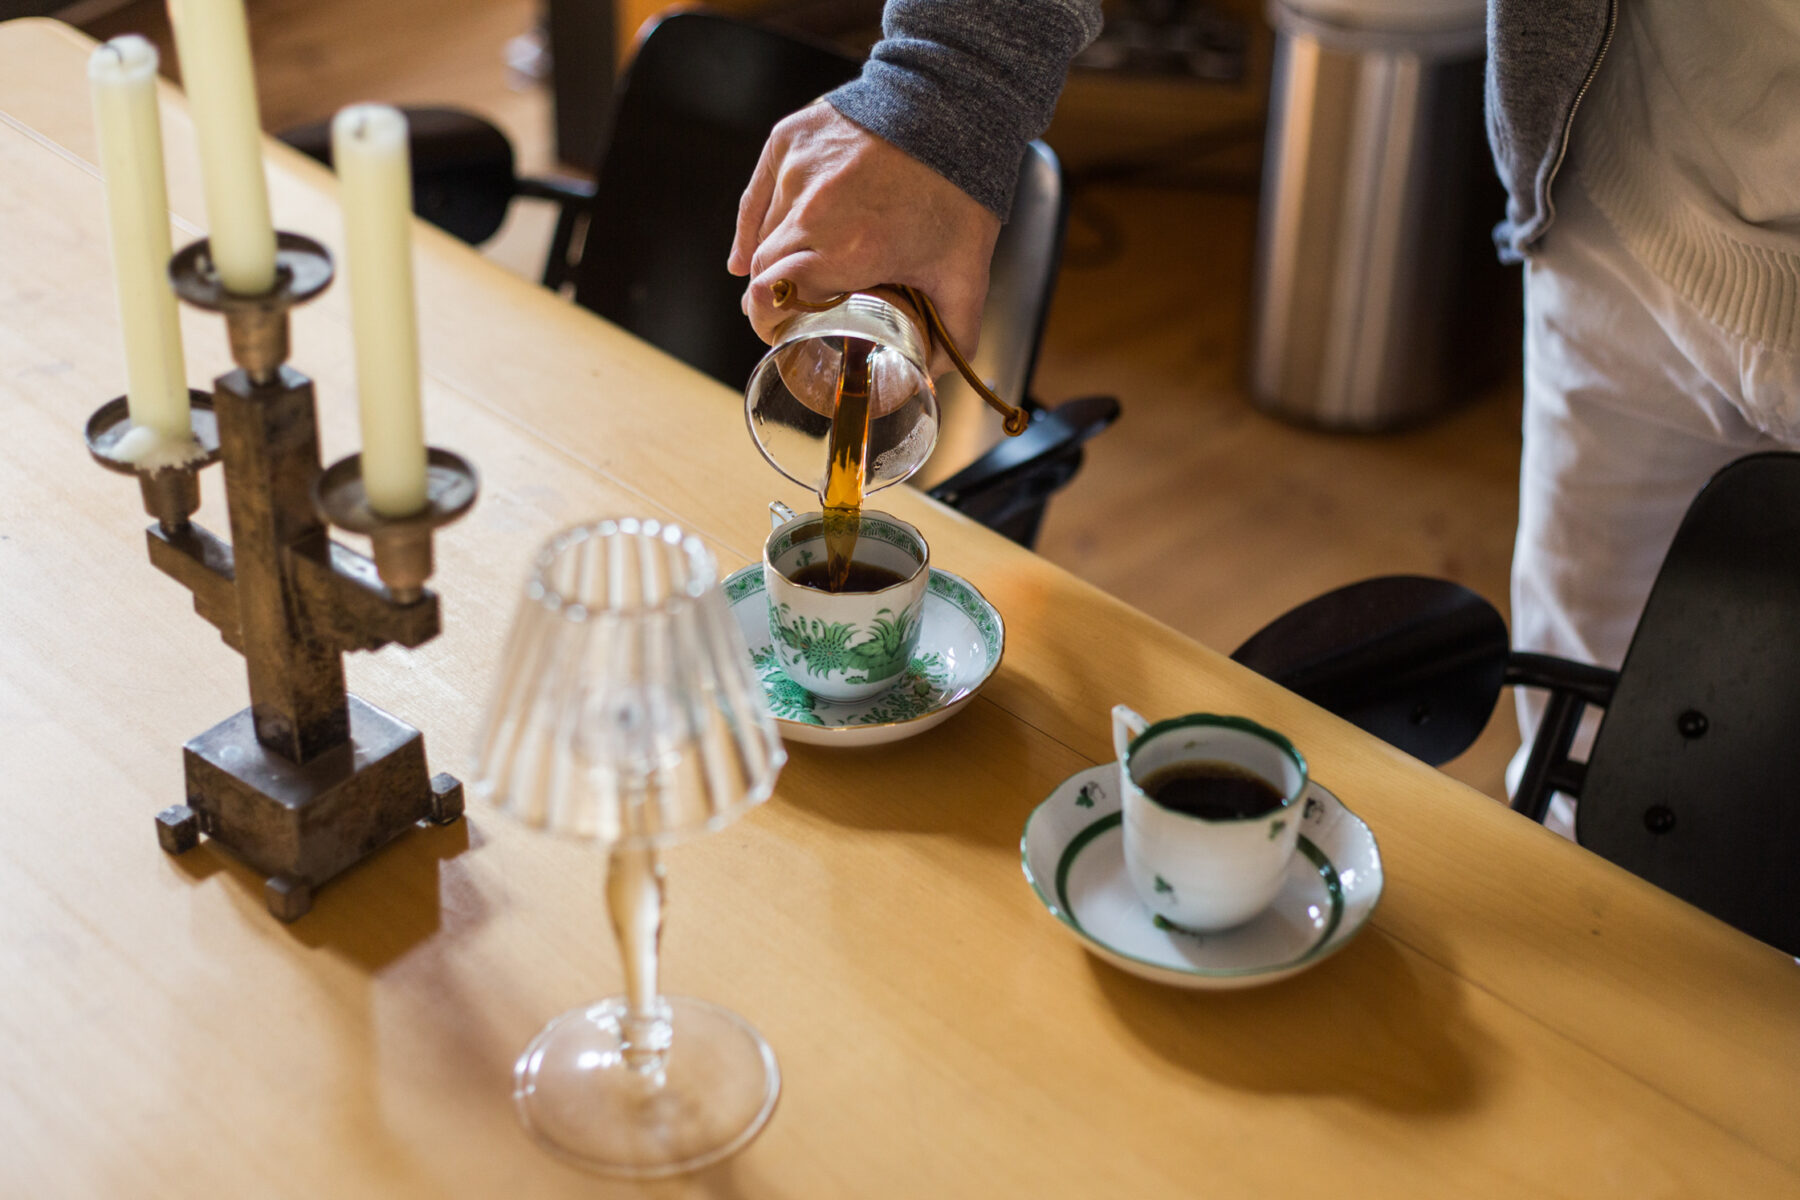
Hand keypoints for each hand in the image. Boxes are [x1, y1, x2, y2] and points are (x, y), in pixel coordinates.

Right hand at [729, 101, 1001, 384]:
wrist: (953, 104)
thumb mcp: (966, 271)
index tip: (777, 336)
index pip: (773, 296)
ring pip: (762, 233)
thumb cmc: (960, 187)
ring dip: (771, 262)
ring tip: (790, 278)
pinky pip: (758, 194)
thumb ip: (955, 332)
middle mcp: (814, 209)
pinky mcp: (789, 139)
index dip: (768, 322)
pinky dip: (755, 226)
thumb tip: (935, 373)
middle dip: (770, 298)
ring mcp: (797, 170)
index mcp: (849, 248)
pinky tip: (748, 252)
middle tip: (789, 315)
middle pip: (764, 270)